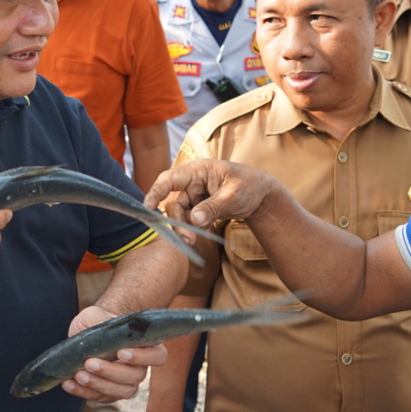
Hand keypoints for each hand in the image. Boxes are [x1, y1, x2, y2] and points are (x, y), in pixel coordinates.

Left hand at [60, 306, 166, 401]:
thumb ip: (99, 319)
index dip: (143, 357)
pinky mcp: (108, 393)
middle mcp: (139, 368)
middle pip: (134, 377)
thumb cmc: (97, 322)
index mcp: (145, 346)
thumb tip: (100, 328)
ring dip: (98, 385)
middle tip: (90, 363)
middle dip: (110, 371)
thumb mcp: (94, 315)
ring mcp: (125, 383)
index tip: (121, 353)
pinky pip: (99, 397)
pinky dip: (83, 392)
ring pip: (119, 391)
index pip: (158, 356)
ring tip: (78, 375)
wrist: (86, 335)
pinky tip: (68, 383)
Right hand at [143, 160, 274, 233]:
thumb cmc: (250, 186)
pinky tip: (204, 233)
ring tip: (194, 240)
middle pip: (174, 203)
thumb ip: (213, 208)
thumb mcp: (233, 196)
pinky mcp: (199, 207)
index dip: (156, 192)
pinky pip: (189, 220)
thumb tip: (193, 220)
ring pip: (180, 214)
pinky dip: (193, 229)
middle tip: (188, 239)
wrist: (262, 195)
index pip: (170, 179)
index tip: (147, 208)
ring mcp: (195, 195)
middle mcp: (192, 182)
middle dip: (177, 222)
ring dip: (185, 228)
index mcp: (198, 171)